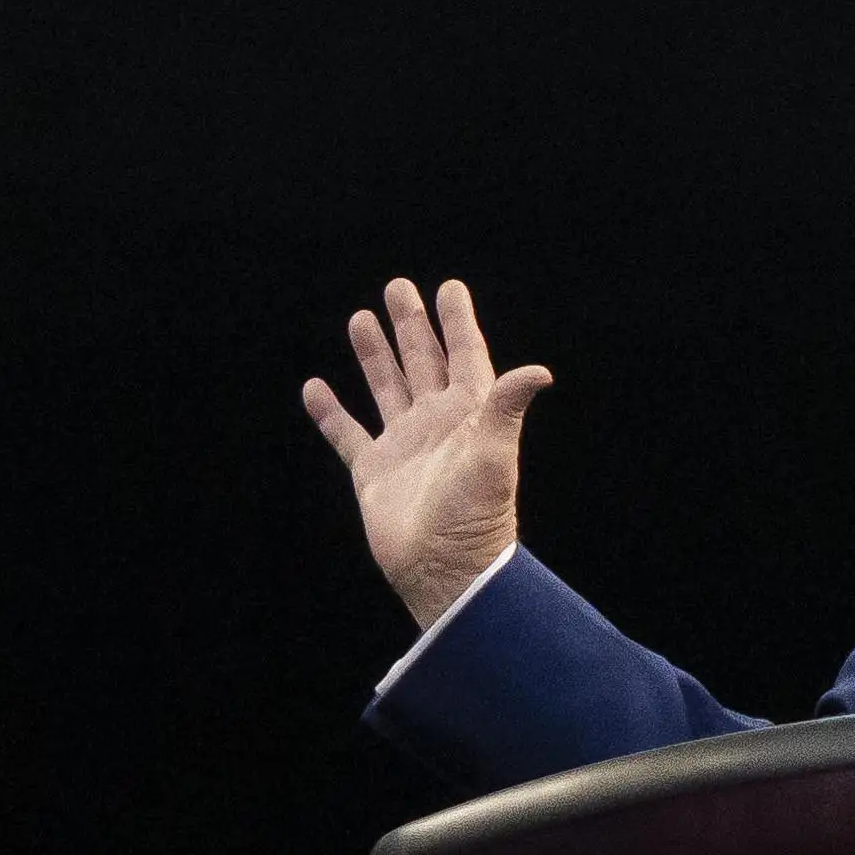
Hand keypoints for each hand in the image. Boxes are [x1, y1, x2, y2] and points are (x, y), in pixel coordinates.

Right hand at [302, 277, 552, 631]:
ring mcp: (403, 445)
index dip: (457, 322)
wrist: (443, 568)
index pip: (465, 355)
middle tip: (397, 287)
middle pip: (422, 362)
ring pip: (386, 387)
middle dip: (411, 325)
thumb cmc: (476, 513)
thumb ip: (508, 406)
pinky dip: (330, 412)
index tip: (449, 287)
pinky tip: (315, 388)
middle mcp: (436, 423)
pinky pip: (347, 433)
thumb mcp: (496, 452)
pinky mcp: (373, 471)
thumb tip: (540, 371)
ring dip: (374, 355)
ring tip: (360, 319)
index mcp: (469, 413)